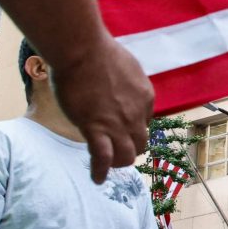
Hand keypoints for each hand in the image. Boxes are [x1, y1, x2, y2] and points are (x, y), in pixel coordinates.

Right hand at [50, 37, 154, 182]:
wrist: (83, 50)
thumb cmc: (98, 51)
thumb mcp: (124, 66)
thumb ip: (126, 81)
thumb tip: (118, 85)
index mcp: (145, 97)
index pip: (144, 123)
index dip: (132, 128)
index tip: (119, 127)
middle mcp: (136, 114)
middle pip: (140, 143)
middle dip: (129, 149)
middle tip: (115, 149)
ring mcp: (118, 124)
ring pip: (126, 156)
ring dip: (118, 162)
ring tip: (108, 165)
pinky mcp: (97, 129)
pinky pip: (103, 158)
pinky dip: (100, 171)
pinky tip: (97, 179)